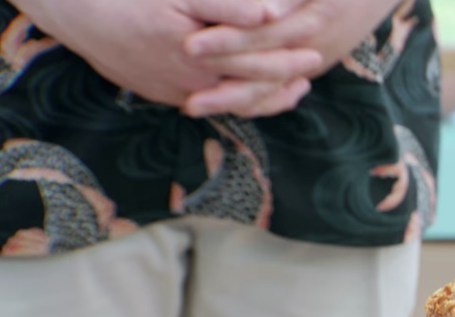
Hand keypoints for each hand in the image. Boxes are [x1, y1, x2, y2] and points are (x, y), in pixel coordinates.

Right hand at [10, 0, 321, 112]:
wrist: (73, 12)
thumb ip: (226, 4)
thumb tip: (269, 13)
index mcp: (201, 51)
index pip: (260, 52)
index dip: (290, 43)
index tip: (317, 33)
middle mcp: (195, 78)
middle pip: (254, 80)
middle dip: (287, 72)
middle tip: (314, 63)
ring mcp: (182, 91)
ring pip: (238, 100)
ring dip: (270, 94)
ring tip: (297, 86)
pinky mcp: (170, 96)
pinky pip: (216, 105)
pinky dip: (242, 101)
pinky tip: (256, 93)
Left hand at [181, 0, 402, 115]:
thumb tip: (264, 12)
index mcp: (315, 19)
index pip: (262, 34)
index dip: (226, 42)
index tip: (189, 47)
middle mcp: (315, 45)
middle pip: (265, 73)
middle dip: (226, 88)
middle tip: (189, 101)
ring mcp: (316, 57)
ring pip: (273, 87)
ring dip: (235, 100)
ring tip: (196, 107)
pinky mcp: (314, 61)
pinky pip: (282, 87)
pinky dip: (255, 99)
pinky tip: (225, 105)